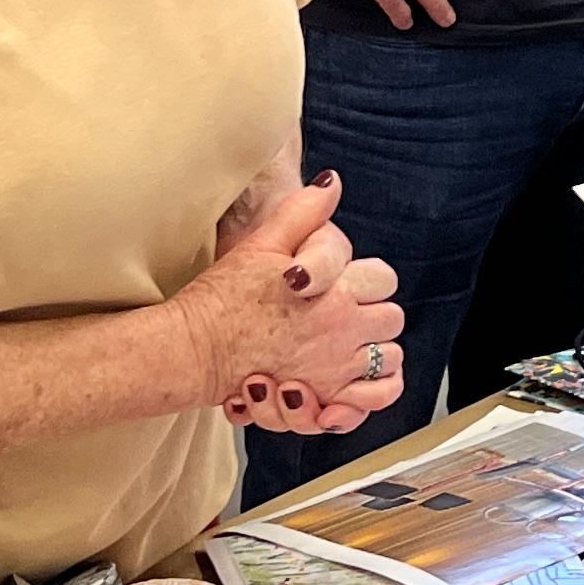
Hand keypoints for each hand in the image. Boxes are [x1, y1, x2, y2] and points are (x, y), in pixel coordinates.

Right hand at [176, 174, 405, 431]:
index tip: (345, 285)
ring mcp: (335, 368)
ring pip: (388, 360)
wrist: (193, 349)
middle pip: (390, 320)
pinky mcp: (321, 399)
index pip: (383, 280)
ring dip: (373, 354)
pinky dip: (368, 396)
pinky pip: (370, 402)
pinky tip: (351, 386)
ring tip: (346, 348)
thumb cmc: (222, 298)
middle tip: (343, 315)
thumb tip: (331, 182)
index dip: (367, 281)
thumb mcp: (262, 243)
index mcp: (335, 291)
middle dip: (372, 316)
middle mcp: (343, 331)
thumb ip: (303, 212)